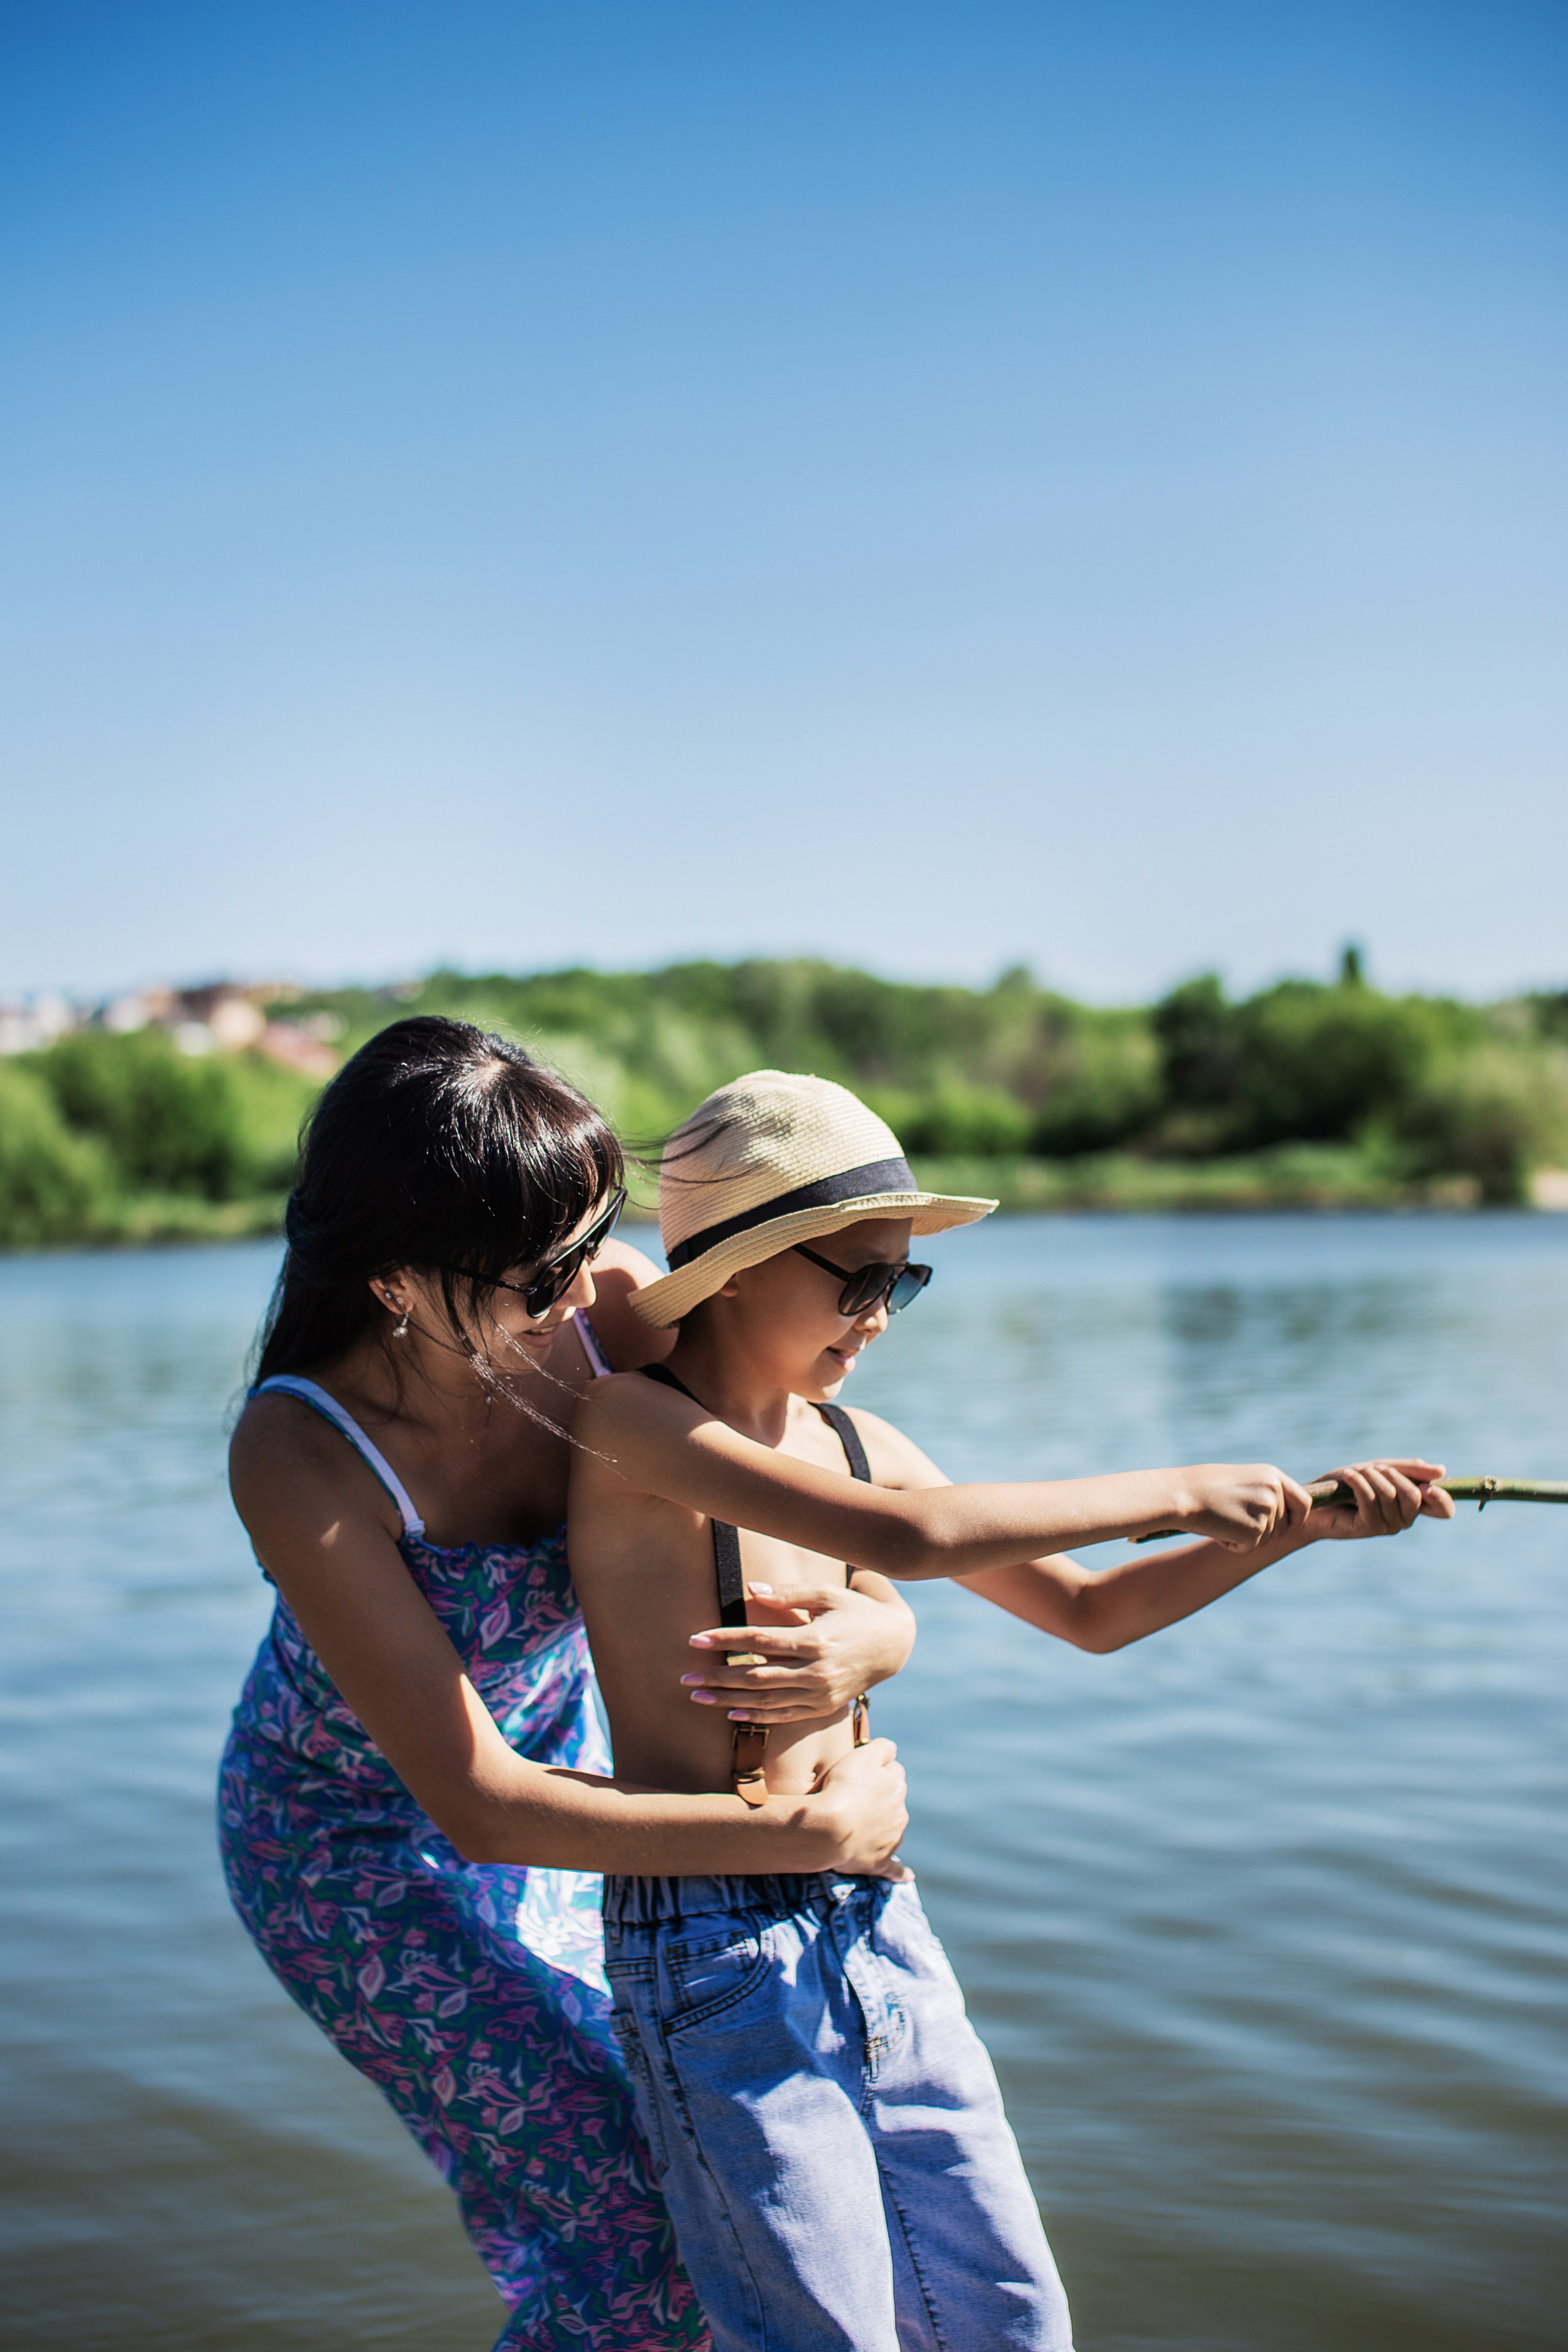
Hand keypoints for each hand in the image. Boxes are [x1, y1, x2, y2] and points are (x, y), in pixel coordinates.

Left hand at [684, 1581, 914, 1724]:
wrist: (894, 1646)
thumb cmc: (856, 1612)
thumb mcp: (827, 1595)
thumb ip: (789, 1593)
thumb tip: (751, 1590)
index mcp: (815, 1639)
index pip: (759, 1642)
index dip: (725, 1640)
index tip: (695, 1639)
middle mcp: (816, 1671)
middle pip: (756, 1676)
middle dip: (717, 1677)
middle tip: (685, 1677)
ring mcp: (820, 1693)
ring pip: (765, 1700)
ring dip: (728, 1700)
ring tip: (698, 1696)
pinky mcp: (824, 1708)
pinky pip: (784, 1715)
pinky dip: (756, 1717)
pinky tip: (731, 1714)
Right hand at [810, 1738, 911, 1880]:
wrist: (830, 1829)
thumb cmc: (842, 1788)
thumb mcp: (863, 1755)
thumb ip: (883, 1748)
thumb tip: (892, 1750)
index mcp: (897, 1786)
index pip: (893, 1771)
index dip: (876, 1770)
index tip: (859, 1773)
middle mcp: (900, 1813)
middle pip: (893, 1800)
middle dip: (879, 1798)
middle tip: (853, 1798)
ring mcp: (892, 1839)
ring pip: (892, 1829)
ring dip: (881, 1826)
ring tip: (857, 1826)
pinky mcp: (881, 1861)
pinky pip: (895, 1868)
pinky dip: (901, 1872)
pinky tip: (907, 1876)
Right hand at [1177, 1463, 1313, 1550]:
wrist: (1181, 1494)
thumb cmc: (1203, 1487)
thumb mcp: (1242, 1481)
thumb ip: (1264, 1493)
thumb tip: (1280, 1514)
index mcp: (1272, 1475)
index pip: (1304, 1502)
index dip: (1296, 1518)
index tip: (1285, 1525)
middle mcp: (1274, 1491)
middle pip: (1284, 1527)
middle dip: (1261, 1531)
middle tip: (1232, 1518)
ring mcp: (1267, 1511)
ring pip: (1266, 1540)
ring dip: (1244, 1537)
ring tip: (1222, 1518)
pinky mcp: (1255, 1531)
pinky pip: (1249, 1548)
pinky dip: (1232, 1545)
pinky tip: (1217, 1529)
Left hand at [1305, 1457, 1454, 1538]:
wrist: (1315, 1500)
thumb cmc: (1348, 1484)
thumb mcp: (1381, 1469)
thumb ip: (1410, 1469)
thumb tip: (1442, 1471)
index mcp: (1412, 1505)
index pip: (1443, 1510)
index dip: (1441, 1499)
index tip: (1427, 1486)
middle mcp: (1404, 1519)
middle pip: (1414, 1496)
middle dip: (1392, 1474)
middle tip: (1373, 1468)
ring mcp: (1388, 1526)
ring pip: (1391, 1495)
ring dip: (1371, 1476)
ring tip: (1354, 1472)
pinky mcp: (1368, 1527)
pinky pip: (1370, 1499)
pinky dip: (1358, 1482)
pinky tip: (1347, 1476)